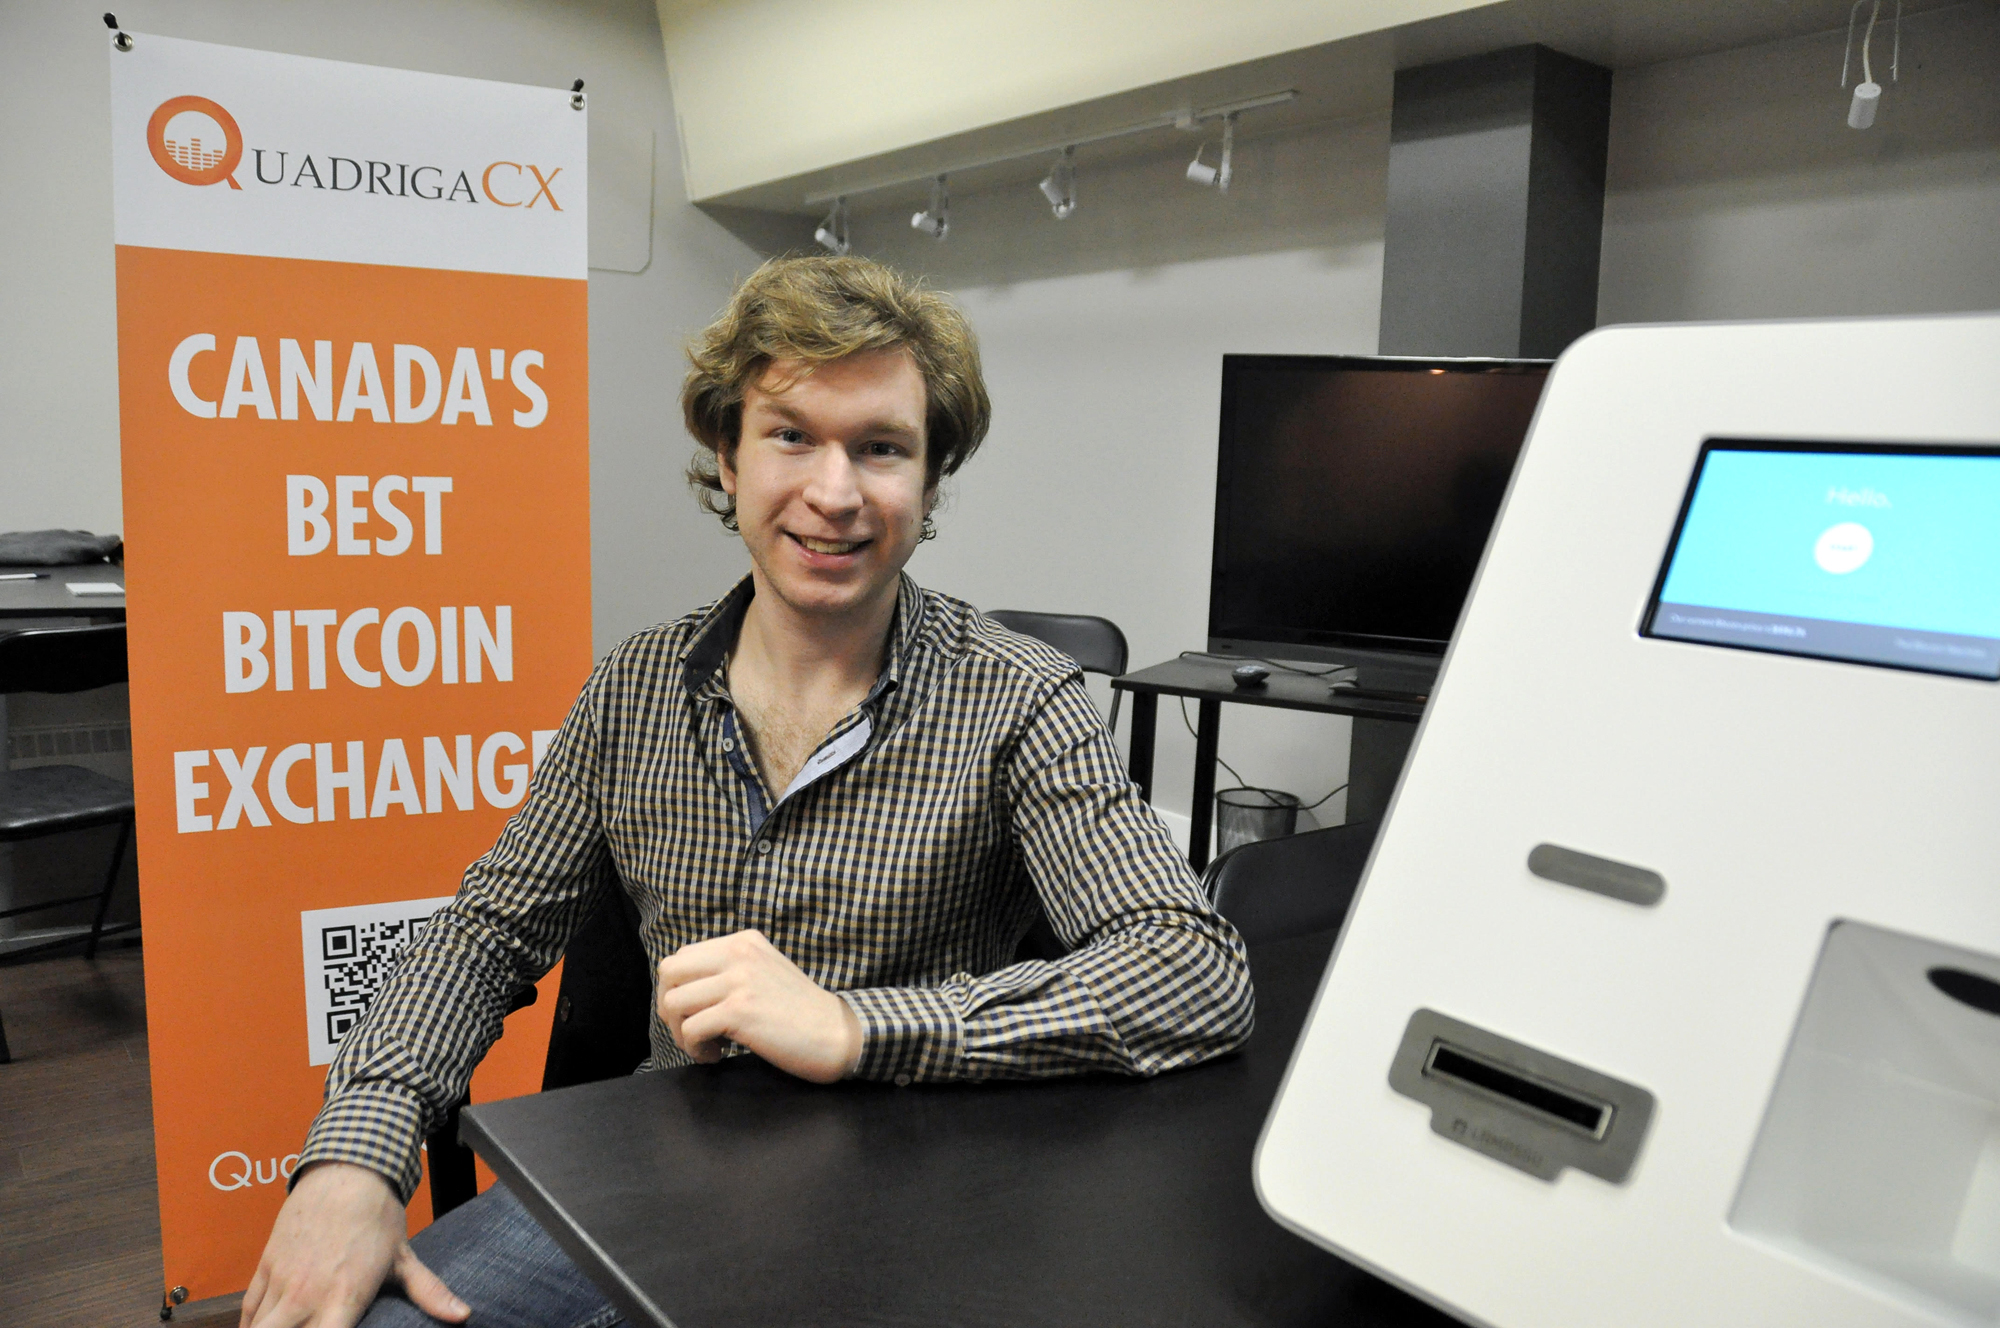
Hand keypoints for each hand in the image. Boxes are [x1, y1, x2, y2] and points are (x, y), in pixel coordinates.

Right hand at [241, 1161, 467, 1327]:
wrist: (347, 1169)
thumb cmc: (377, 1215)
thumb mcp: (404, 1257)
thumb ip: (429, 1293)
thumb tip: (462, 1316)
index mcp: (343, 1298)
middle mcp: (307, 1295)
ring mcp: (283, 1281)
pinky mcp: (266, 1266)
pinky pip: (249, 1309)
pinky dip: (252, 1325)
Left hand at [656, 929, 862, 1083]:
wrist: (838, 1034)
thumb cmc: (800, 1012)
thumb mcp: (764, 972)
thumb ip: (730, 971)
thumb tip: (684, 991)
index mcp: (743, 942)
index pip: (682, 957)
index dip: (678, 990)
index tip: (695, 1015)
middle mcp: (738, 953)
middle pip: (669, 972)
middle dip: (670, 1007)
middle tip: (691, 1031)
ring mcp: (739, 980)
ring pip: (674, 1002)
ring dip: (680, 1033)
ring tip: (706, 1046)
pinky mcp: (740, 1011)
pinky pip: (690, 1029)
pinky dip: (696, 1049)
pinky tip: (717, 1056)